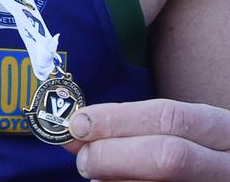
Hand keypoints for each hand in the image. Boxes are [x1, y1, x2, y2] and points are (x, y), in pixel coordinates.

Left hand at [65, 99, 229, 180]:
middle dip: (115, 154)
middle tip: (84, 159)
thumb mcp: (185, 131)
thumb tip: (79, 127)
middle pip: (168, 156)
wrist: (223, 174)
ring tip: (95, 176)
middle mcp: (227, 165)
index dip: (117, 119)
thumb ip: (138, 126)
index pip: (167, 117)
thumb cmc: (198, 152)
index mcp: (221, 130)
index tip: (79, 123)